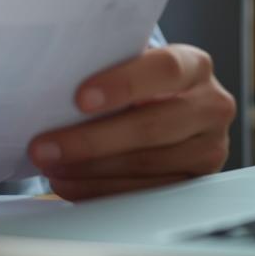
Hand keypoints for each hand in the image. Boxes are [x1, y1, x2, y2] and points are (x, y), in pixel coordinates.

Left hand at [27, 44, 235, 201]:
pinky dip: (101, 190)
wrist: (172, 107)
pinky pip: (145, 193)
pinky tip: (69, 183)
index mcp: (194, 66)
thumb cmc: (138, 81)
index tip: (80, 99)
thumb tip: (53, 75)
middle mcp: (211, 107)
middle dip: (90, 140)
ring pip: (146, 165)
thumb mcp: (130, 62)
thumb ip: (107, 64)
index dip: (123, 84)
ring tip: (50, 166)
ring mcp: (209, 149)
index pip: (165, 70)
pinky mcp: (195, 183)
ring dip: (89, 169)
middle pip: (151, 127)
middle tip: (43, 147)